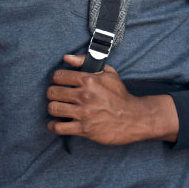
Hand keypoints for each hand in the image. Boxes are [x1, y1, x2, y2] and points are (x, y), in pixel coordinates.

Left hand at [46, 55, 179, 144]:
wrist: (136, 118)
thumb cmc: (120, 95)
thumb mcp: (109, 73)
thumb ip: (86, 61)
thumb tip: (66, 58)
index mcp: (89, 80)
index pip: (58, 76)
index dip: (55, 79)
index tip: (58, 84)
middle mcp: (85, 96)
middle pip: (52, 92)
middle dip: (52, 94)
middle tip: (58, 97)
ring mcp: (84, 113)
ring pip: (53, 108)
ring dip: (53, 109)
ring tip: (59, 108)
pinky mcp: (85, 129)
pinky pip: (58, 127)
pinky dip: (53, 126)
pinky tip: (57, 123)